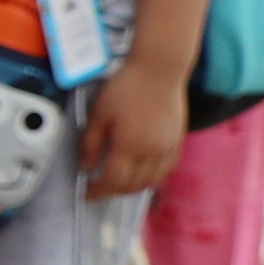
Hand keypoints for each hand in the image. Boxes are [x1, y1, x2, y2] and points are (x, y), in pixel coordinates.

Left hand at [84, 74, 186, 201]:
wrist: (159, 71)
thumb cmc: (125, 88)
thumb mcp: (99, 114)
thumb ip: (91, 143)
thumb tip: (85, 166)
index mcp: (130, 145)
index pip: (113, 180)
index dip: (99, 191)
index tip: (87, 193)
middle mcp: (152, 152)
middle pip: (133, 185)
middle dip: (114, 191)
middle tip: (100, 188)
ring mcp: (168, 148)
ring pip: (152, 181)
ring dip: (134, 188)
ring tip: (119, 184)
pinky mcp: (178, 142)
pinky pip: (167, 170)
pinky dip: (153, 178)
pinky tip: (143, 175)